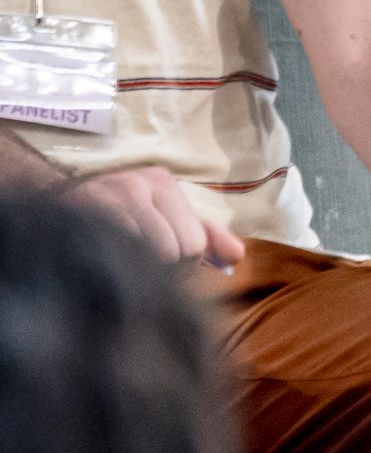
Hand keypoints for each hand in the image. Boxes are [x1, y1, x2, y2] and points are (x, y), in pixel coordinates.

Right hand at [65, 167, 246, 268]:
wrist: (50, 206)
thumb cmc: (115, 214)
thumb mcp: (163, 216)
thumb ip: (204, 233)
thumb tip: (237, 256)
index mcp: (163, 182)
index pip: (194, 244)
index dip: (181, 264)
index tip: (158, 259)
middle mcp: (139, 184)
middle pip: (177, 251)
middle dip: (161, 268)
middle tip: (136, 261)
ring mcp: (111, 196)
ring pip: (152, 256)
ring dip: (137, 270)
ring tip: (119, 260)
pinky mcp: (85, 212)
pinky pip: (119, 254)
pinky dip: (116, 266)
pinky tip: (104, 259)